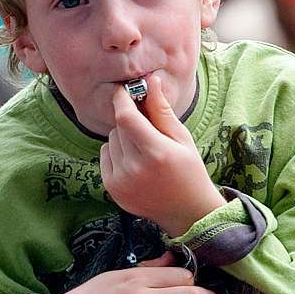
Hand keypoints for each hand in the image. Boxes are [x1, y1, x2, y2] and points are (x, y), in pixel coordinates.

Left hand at [100, 74, 225, 235]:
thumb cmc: (189, 171)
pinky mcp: (112, 189)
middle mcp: (135, 168)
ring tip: (144, 152)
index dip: (122, 100)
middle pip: (119, 128)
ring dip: (123, 139)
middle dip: (130, 122)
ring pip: (110, 141)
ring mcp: (121, 181)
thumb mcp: (182, 138)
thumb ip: (162, 111)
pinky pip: (105, 156)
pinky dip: (116, 154)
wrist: (187, 212)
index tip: (123, 91)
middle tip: (148, 132)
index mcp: (156, 153)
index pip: (126, 117)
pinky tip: (135, 164)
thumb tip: (151, 81)